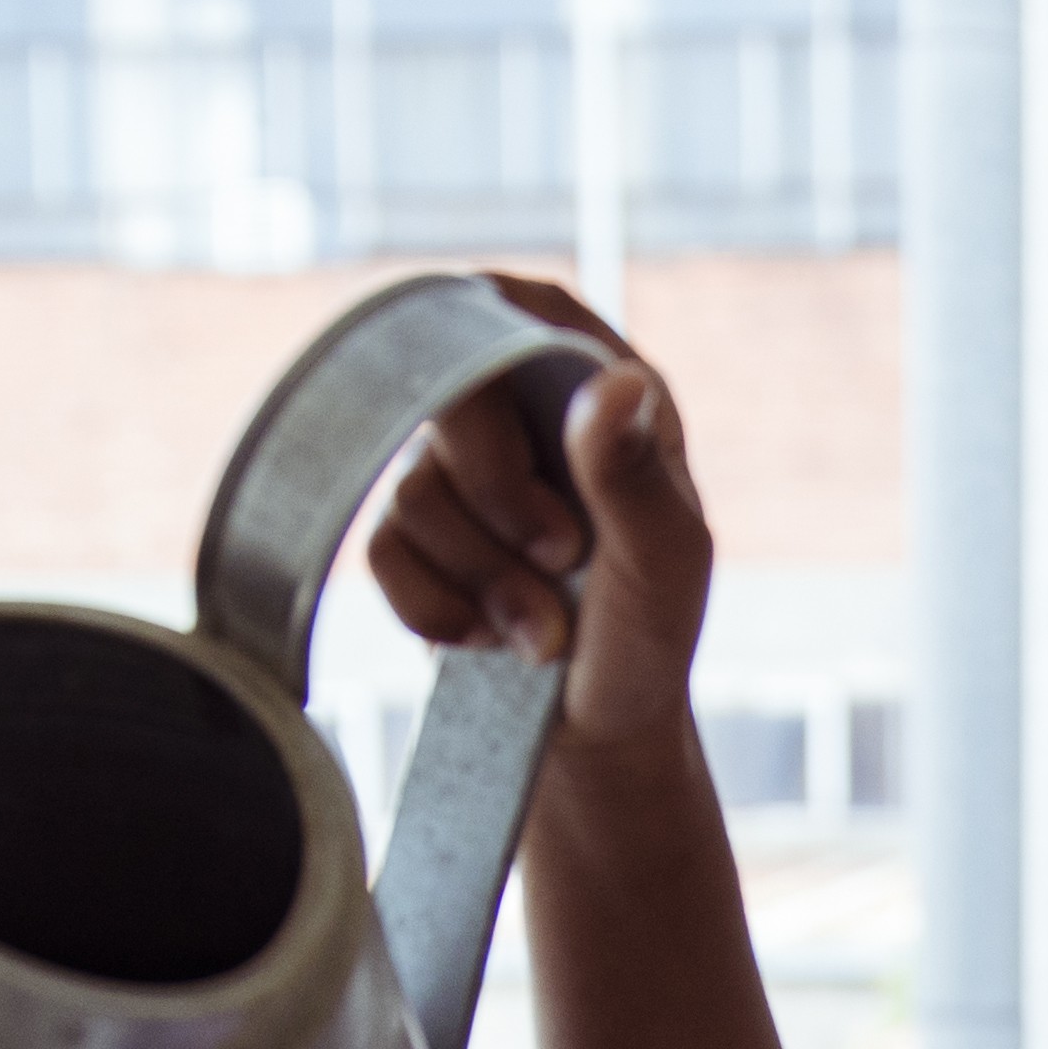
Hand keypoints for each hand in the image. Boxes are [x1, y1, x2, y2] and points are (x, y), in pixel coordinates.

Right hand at [363, 275, 711, 755]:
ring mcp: (462, 477)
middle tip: (562, 557)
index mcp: (600, 395)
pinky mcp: (415, 539)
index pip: (527, 308)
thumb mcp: (664, 564)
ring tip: (542, 632)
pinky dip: (436, 608)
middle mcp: (524, 421)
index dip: (497, 331)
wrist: (593, 740)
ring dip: (481, 575)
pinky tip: (487, 641)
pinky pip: (384, 552)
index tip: (498, 385)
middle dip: (496, 491)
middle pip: (451, 393)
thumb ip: (634, 475)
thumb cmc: (646, 644)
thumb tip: (617, 382)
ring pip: (416, 487)